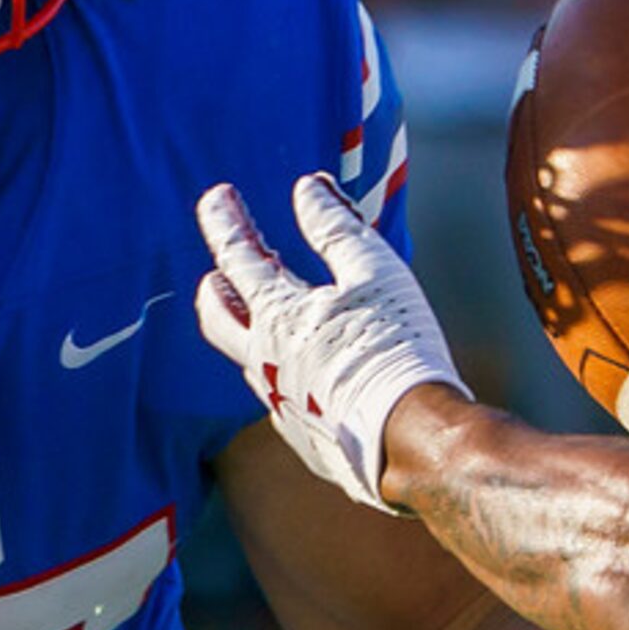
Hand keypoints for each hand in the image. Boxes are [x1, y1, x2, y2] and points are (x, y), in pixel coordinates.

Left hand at [195, 174, 466, 510]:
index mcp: (278, 316)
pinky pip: (284, 399)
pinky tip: (312, 373)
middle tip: (219, 271)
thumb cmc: (396, 349)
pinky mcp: (304, 438)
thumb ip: (337, 228)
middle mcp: (266, 362)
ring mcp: (281, 405)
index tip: (218, 196)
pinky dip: (290, 374)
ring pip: (251, 360)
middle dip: (216, 287)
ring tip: (267, 316)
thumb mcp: (374, 272)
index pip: (238, 256)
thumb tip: (308, 189)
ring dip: (254, 330)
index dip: (226, 221)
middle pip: (218, 317)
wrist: (412, 440)